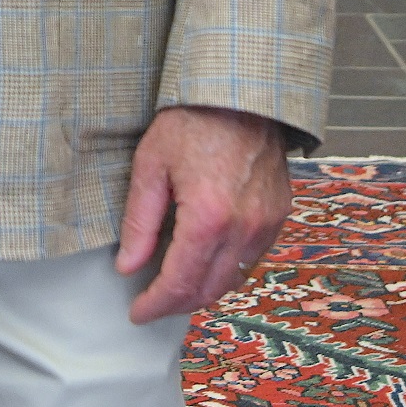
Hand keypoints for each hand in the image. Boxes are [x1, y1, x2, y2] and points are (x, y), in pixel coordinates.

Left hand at [116, 106, 289, 321]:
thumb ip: (139, 221)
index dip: (156, 303)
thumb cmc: (191, 121)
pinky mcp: (278, 217)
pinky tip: (205, 262)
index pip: (180, 282)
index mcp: (207, 217)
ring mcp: (266, 225)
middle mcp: (243, 229)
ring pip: (233, 280)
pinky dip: (226, 270)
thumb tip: (127, 265)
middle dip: (177, 303)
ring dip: (203, 291)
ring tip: (174, 286)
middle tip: (151, 303)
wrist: (240, 94)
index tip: (137, 312)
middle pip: (209, 290)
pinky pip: (251, 260)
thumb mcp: (150, 164)